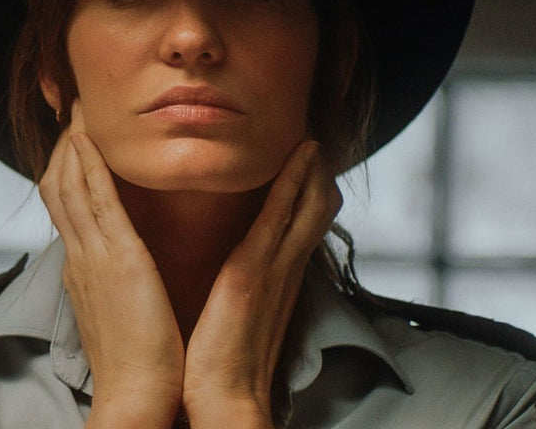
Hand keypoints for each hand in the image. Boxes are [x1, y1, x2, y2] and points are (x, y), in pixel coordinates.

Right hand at [39, 100, 183, 427]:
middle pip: (58, 185)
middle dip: (64, 144)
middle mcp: (78, 257)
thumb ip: (114, 283)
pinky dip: (89, 164)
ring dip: (73, 142)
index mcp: (81, 269)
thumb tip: (118, 266)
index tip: (76, 137)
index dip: (66, 167)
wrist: (137, 397)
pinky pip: (95, 199)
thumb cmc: (138, 363)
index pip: (64, 205)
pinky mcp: (116, 258)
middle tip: (72, 108)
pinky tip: (90, 137)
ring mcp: (92, 256)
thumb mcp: (118, 312)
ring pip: (69, 184)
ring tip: (80, 108)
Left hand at [181, 141, 341, 426]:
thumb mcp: (233, 316)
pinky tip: (300, 156)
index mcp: (274, 280)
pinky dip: (292, 183)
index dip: (306, 192)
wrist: (221, 401)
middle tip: (313, 139)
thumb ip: (240, 291)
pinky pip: (280, 217)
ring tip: (311, 136)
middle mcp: (282, 270)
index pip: (300, 225)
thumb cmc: (218, 364)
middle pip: (314, 210)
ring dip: (310, 169)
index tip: (304, 161)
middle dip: (317, 174)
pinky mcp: (254, 272)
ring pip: (306, 206)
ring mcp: (272, 269)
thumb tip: (235, 276)